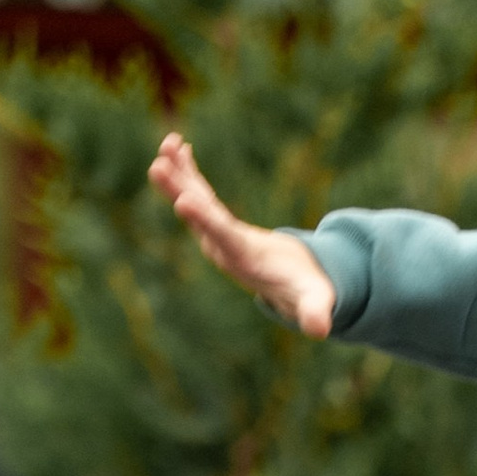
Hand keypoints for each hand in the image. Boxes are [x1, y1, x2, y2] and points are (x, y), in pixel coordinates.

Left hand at [148, 130, 336, 336]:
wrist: (292, 288)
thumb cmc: (305, 291)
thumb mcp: (314, 300)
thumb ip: (315, 312)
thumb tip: (320, 330)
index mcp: (244, 259)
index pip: (222, 237)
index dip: (204, 219)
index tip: (183, 201)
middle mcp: (223, 246)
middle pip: (198, 216)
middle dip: (177, 191)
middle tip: (157, 167)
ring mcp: (217, 233)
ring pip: (193, 199)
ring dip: (178, 174)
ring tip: (164, 145)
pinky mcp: (219, 222)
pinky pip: (199, 193)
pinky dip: (188, 170)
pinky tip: (177, 147)